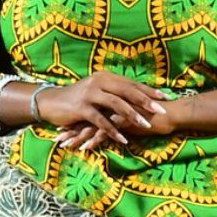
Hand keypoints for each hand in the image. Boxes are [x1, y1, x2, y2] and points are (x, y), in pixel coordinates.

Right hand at [38, 74, 168, 149]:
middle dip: (146, 101)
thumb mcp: (97, 93)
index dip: (148, 90)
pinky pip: (100, 120)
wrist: (51, 102)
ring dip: (132, 115)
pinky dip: (112, 130)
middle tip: (162, 110)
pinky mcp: (81, 108)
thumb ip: (114, 94)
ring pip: (115, 104)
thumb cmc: (77, 99)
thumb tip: (136, 99)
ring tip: (146, 125)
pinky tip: (123, 139)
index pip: (131, 83)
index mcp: (106, 77)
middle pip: (127, 91)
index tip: (166, 97)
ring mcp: (90, 94)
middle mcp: (99, 82)